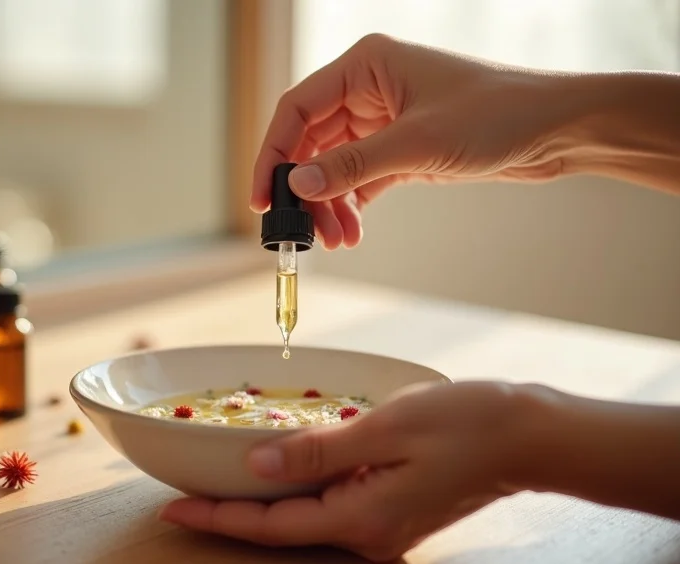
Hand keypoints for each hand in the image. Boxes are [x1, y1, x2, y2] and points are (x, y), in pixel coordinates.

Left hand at [158, 380, 537, 561]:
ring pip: (303, 517)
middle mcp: (366, 533)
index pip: (270, 525)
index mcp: (360, 518)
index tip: (172, 509)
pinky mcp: (390, 510)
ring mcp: (380, 526)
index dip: (216, 518)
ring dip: (259, 500)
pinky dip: (296, 489)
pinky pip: (329, 505)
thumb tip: (257, 466)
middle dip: (229, 511)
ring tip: (214, 480)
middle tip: (180, 493)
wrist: (530, 437)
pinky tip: (276, 468)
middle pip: (281, 526)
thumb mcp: (385, 427)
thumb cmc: (467, 424)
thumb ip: (317, 451)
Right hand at [253, 34, 577, 249]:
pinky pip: (358, 180)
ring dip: (328, 205)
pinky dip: (351, 206)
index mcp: (365, 66)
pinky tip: (352, 232)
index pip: (297, 109)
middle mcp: (368, 89)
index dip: (274, 154)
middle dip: (305, 190)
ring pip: (333, 167)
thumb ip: (352, 167)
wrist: (556, 129)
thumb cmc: (499, 114)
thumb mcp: (417, 144)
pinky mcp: (401, 148)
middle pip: (311, 143)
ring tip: (335, 240)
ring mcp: (383, 120)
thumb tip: (298, 186)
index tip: (264, 197)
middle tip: (299, 231)